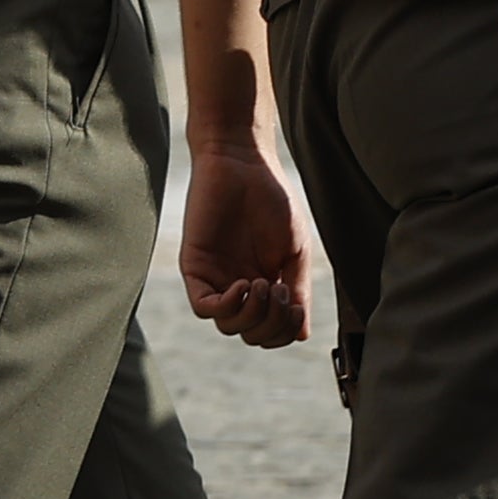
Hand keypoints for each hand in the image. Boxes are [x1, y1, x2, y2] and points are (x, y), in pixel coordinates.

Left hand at [178, 143, 311, 348]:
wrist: (243, 164)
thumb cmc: (272, 200)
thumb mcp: (294, 252)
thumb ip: (298, 291)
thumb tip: (302, 334)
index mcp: (264, 284)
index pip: (271, 332)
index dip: (285, 330)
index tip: (296, 304)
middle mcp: (238, 286)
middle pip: (251, 333)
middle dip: (272, 324)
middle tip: (281, 289)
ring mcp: (216, 278)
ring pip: (228, 326)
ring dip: (253, 314)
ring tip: (263, 283)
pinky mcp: (195, 267)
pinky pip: (204, 307)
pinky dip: (227, 306)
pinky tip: (245, 284)